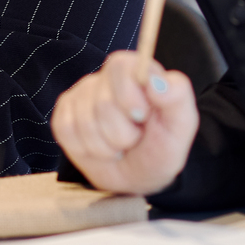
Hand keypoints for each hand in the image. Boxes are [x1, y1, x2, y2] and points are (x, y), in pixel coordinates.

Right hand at [50, 51, 197, 195]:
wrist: (137, 178)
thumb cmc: (160, 147)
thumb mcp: (181, 126)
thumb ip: (177, 97)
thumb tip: (158, 82)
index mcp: (135, 70)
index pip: (120, 66)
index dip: (129, 95)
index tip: (142, 117)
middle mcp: (104, 78)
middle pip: (102, 102)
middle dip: (122, 133)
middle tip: (134, 137)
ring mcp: (81, 96)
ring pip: (85, 122)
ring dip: (106, 146)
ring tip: (119, 146)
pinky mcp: (63, 116)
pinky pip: (66, 131)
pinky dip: (86, 150)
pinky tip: (100, 148)